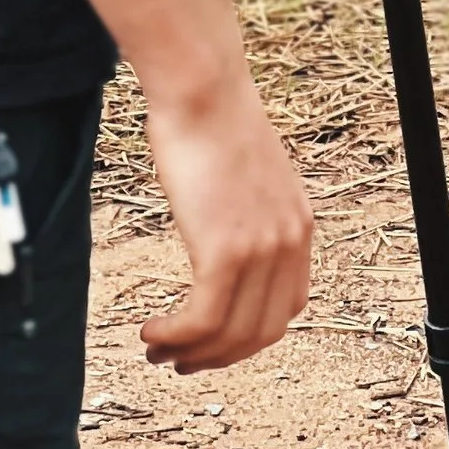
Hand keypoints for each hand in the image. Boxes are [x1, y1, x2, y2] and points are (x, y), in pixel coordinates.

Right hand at [140, 76, 314, 371]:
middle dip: (217, 357)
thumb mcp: (245, 176)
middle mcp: (289, 242)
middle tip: (179, 360)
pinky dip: (174, 338)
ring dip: (189, 354)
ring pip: (229, 335)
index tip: (212, 339)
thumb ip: (246, 213)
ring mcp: (261, 248)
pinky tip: (150, 333)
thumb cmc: (210, 120)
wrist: (202, 87)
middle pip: (259, 333)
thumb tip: (218, 238)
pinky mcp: (226, 251)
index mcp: (298, 225)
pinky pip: (202, 322)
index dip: (247, 335)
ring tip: (155, 350)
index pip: (286, 308)